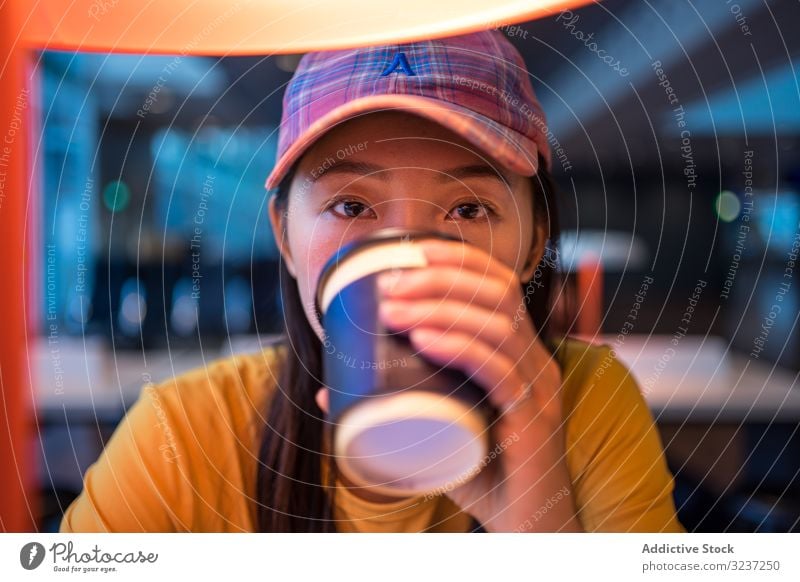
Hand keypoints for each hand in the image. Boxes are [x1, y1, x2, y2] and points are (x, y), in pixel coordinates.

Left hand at [372, 239, 581, 531]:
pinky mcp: (534, 420)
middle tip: (389, 286)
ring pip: (497, 326)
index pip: (497, 282)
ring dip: (440, 308)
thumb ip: (391, 403)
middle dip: (439, 278)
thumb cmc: (479, 470)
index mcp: (518, 350)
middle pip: (497, 293)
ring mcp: (539, 388)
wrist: (525, 525)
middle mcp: (536, 360)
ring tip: (393, 310)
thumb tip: (331, 390)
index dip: (455, 258)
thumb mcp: (436, 426)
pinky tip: (424, 340)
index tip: (406, 253)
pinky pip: (499, 371)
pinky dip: (459, 348)